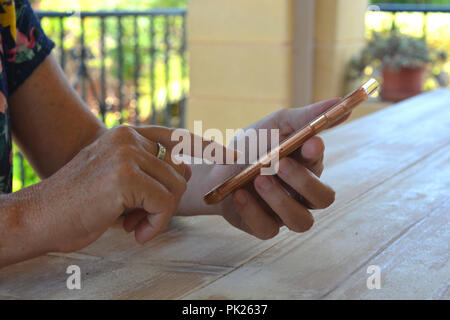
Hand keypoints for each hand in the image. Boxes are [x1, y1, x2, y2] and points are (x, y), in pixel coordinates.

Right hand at [34, 125, 226, 251]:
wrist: (40, 217)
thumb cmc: (79, 202)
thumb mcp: (121, 182)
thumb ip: (152, 172)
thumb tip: (186, 170)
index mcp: (127, 134)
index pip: (176, 136)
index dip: (205, 146)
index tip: (231, 155)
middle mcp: (128, 137)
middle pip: (178, 173)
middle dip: (164, 202)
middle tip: (139, 219)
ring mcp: (127, 153)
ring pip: (174, 189)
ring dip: (159, 216)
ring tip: (134, 225)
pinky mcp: (125, 176)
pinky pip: (164, 204)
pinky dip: (155, 224)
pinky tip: (134, 233)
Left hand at [207, 99, 348, 238]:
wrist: (216, 170)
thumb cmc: (252, 146)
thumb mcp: (275, 125)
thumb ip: (306, 117)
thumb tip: (340, 103)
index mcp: (307, 167)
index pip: (321, 164)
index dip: (317, 155)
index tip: (310, 141)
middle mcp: (301, 194)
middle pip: (322, 199)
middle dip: (303, 181)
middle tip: (280, 163)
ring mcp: (284, 214)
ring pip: (300, 220)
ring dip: (280, 199)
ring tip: (258, 179)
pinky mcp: (263, 227)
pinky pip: (267, 229)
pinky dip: (253, 211)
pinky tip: (239, 194)